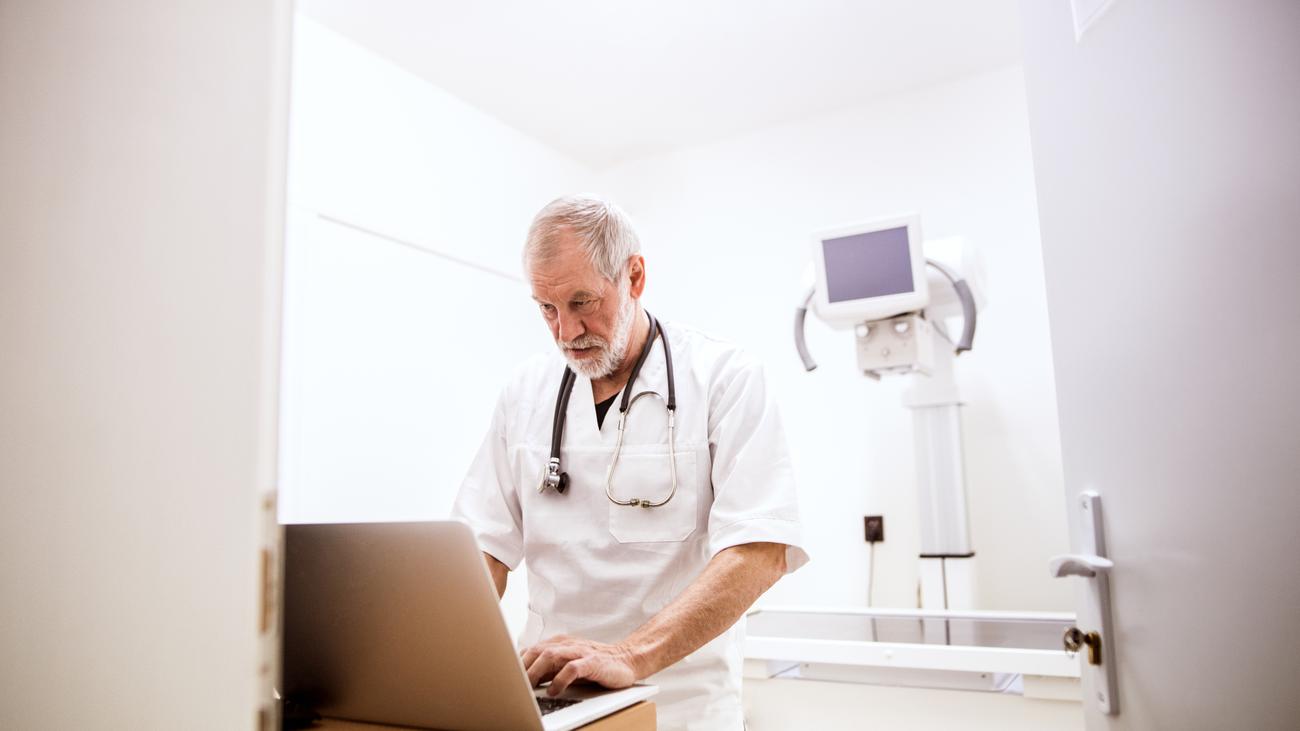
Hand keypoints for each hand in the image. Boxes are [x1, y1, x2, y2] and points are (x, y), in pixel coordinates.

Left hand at [520, 634, 640, 695]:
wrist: (627, 660)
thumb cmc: (596, 665)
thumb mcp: (569, 664)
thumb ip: (550, 669)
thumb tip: (526, 681)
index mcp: (560, 643)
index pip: (531, 650)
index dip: (517, 663)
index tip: (505, 677)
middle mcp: (568, 645)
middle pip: (537, 650)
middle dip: (522, 667)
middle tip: (512, 684)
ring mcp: (580, 652)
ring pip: (550, 656)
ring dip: (536, 671)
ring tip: (527, 687)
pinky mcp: (593, 662)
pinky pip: (572, 668)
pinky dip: (560, 680)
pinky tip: (553, 691)